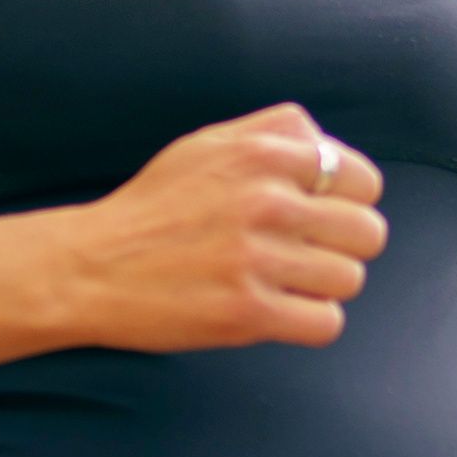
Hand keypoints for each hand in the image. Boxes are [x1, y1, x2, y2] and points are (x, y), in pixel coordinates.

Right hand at [69, 101, 385, 350]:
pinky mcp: (247, 313)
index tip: (320, 217)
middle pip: (367, 233)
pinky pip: (327, 323)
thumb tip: (330, 149)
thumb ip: (274, 133)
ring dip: (323, 287)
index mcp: (261, 155)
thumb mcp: (207, 144)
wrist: (89, 268)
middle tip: (305, 256)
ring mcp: (258, 260)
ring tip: (284, 283)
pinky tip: (278, 311)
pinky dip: (309, 322)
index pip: (362, 181)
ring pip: (350, 279)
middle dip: (343, 248)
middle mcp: (265, 201)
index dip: (349, 203)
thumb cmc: (153, 207)